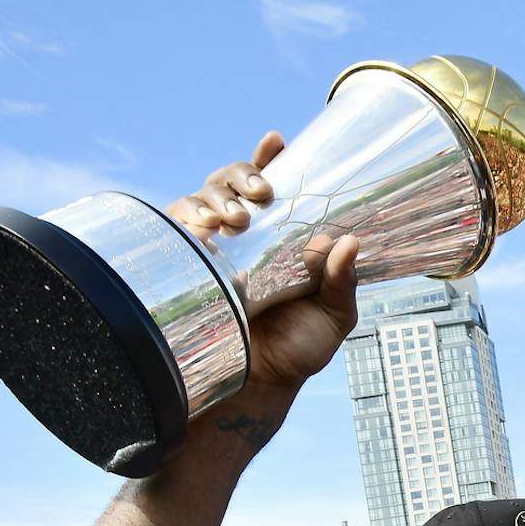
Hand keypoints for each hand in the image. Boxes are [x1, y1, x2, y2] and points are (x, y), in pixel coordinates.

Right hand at [166, 132, 359, 398]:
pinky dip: (187, 220)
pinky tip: (204, 230)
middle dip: (241, 175)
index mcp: (280, 238)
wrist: (259, 384)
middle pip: (230, 180)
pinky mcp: (185, 266)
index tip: (275, 141)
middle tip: (262, 193)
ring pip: (201, 197)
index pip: (270, 186)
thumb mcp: (333, 315)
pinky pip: (175, 228)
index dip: (268, 159)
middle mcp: (243, 236)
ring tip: (236, 220)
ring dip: (216, 197)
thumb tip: (349, 241)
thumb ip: (343, 282)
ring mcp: (210, 248)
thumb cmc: (298, 348)